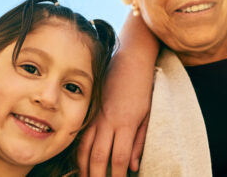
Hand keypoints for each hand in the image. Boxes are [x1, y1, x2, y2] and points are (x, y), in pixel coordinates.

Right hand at [78, 54, 153, 176]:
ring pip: (84, 147)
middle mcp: (108, 121)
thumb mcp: (148, 115)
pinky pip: (81, 136)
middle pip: (98, 156)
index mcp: (126, 123)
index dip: (116, 176)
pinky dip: (79, 152)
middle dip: (97, 176)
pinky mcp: (90, 111)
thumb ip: (139, 142)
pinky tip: (80, 162)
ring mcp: (96, 116)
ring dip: (84, 167)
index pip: (118, 158)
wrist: (130, 61)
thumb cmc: (142, 88)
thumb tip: (132, 166)